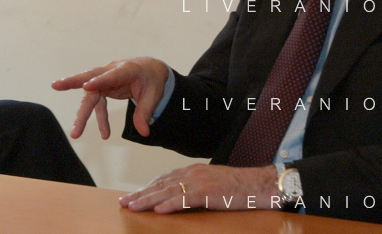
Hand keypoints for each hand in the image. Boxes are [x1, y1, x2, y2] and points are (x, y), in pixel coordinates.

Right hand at [51, 58, 168, 139]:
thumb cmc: (152, 79)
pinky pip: (98, 104)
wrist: (151, 70)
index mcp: (127, 69)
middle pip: (90, 78)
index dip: (99, 80)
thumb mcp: (154, 95)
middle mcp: (111, 72)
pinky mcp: (104, 87)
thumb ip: (145, 112)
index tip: (86, 86)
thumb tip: (143, 132)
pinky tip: (105, 134)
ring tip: (75, 133)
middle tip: (56, 86)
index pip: (111, 75)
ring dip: (83, 114)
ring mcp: (105, 79)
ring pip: (90, 95)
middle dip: (72, 82)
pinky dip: (100, 118)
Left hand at [120, 164, 279, 213]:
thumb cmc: (235, 187)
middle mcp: (191, 173)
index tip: (132, 196)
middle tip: (124, 202)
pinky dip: (170, 204)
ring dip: (148, 200)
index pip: (162, 180)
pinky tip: (158, 210)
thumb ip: (193, 188)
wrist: (257, 183)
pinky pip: (184, 199)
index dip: (146, 188)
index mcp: (191, 171)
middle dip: (140, 194)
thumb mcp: (210, 184)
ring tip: (133, 207)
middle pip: (160, 185)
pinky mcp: (207, 192)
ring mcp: (199, 181)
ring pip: (167, 191)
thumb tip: (177, 197)